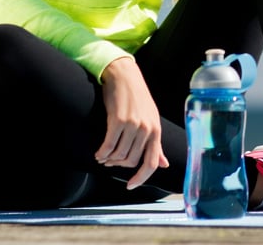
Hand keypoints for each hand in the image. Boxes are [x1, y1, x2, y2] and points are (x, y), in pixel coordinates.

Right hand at [95, 56, 167, 188]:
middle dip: (118, 165)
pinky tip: (99, 153)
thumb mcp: (151, 119)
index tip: (130, 186)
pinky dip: (102, 152)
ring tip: (103, 156)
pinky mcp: (118, 120)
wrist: (124, 75)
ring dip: (108, 159)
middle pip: (130, 161)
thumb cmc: (137, 98)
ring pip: (118, 155)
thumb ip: (156, 144)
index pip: (151, 163)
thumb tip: (164, 164)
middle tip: (110, 162)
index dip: (141, 178)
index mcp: (156, 130)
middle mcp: (147, 129)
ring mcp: (133, 125)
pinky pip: (108, 145)